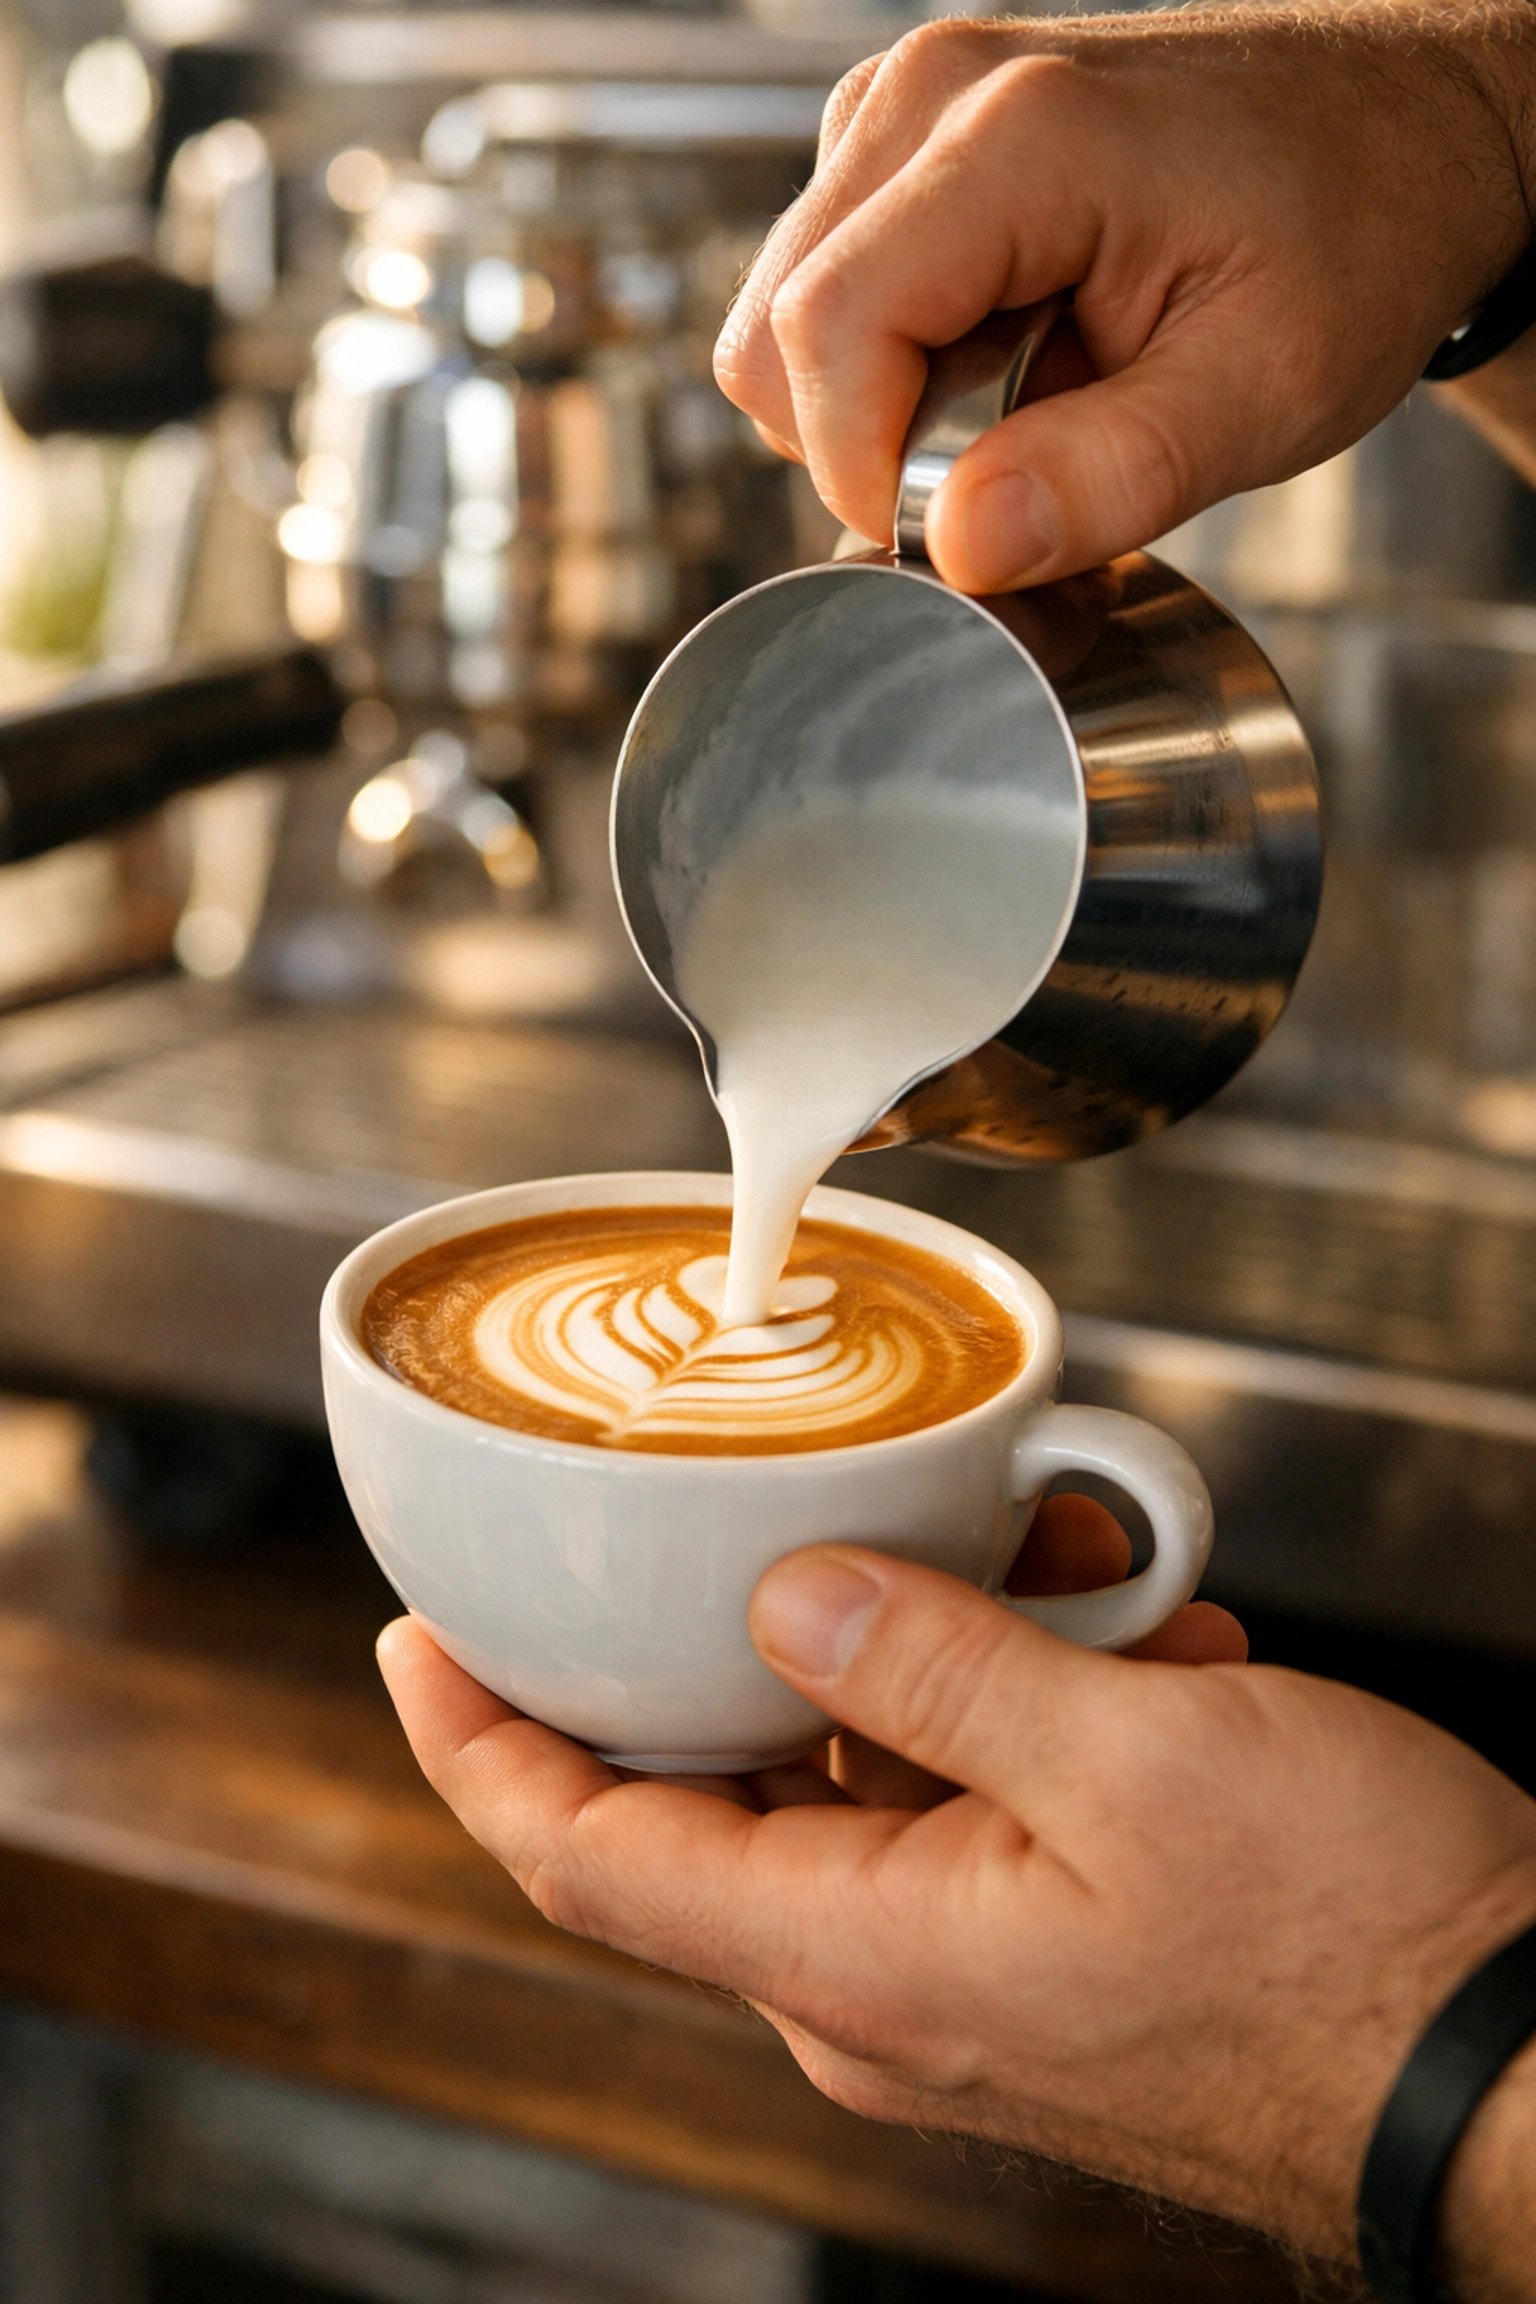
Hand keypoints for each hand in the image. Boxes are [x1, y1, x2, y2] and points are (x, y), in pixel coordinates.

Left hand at [379, 1495, 1535, 2281]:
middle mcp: (881, 1981)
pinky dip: (1019, 1698)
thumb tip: (779, 1604)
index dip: (477, 1745)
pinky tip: (1133, 1639)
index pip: (586, 1856)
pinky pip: (965, 1792)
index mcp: (861, 1954)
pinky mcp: (1038, 1941)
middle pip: (725, 1787)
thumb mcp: (1134, 1760)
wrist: (1504, 2065)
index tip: (417, 1638)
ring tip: (1076, 1568)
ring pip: (869, 1765)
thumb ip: (936, 1671)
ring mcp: (960, 1969)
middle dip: (769, 1628)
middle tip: (841, 1510)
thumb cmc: (1349, 1949)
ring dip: (941, 1643)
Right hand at [713, 4, 1535, 588]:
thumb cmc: (1358, 231)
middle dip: (868, 449)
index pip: (824, 332)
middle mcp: (931, 95)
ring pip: (781, 321)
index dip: (865, 473)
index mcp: (1019, 137)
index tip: (964, 533)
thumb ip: (1110, 475)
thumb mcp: (1267, 388)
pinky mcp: (901, 145)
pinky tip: (1008, 355)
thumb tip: (958, 546)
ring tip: (1030, 395)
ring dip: (881, 409)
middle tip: (1019, 463)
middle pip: (774, 331)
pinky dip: (893, 365)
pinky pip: (824, 295)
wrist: (1403, 128)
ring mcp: (906, 107)